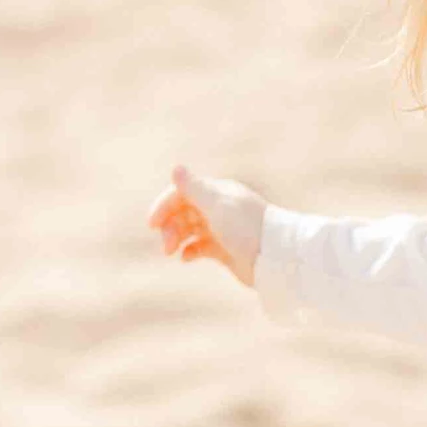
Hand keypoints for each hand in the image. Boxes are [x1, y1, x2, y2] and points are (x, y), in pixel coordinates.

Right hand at [148, 163, 264, 285]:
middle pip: (183, 211)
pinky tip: (186, 258)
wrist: (274, 257)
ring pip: (190, 229)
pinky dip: (190, 251)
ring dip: (177, 238)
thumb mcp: (217, 206)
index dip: (164, 205)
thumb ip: (194, 189)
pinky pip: (201, 247)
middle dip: (170, 226)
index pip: (182, 192)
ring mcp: (223, 229)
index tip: (152, 224)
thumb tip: (176, 168)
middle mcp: (219, 208)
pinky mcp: (226, 249)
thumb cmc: (246, 228)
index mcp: (217, 192)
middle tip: (166, 247)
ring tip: (172, 252)